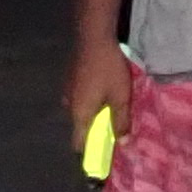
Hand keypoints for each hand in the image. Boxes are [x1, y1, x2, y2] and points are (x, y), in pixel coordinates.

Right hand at [65, 40, 132, 161]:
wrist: (93, 36)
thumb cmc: (108, 69)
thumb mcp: (121, 97)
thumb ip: (122, 122)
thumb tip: (124, 145)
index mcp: (80, 115)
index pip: (79, 143)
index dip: (89, 152)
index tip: (101, 155)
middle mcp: (69, 105)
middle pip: (80, 126)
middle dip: (94, 129)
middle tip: (111, 126)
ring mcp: (67, 89)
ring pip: (79, 109)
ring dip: (91, 112)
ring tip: (108, 106)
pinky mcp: (70, 77)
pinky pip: (78, 96)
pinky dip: (88, 99)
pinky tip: (100, 89)